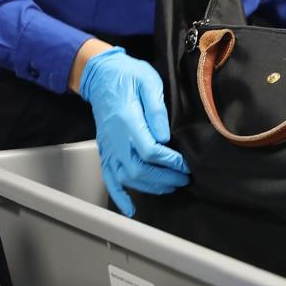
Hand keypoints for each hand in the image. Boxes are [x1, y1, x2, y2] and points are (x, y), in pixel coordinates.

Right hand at [79, 46, 189, 215]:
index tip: (184, 164)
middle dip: (165, 178)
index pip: (149, 150)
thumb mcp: (148, 81)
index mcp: (127, 120)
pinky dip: (119, 196)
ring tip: (171, 185)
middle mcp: (115, 138)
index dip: (169, 161)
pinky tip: (130, 209)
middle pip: (139, 169)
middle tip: (184, 177)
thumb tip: (165, 136)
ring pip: (127, 178)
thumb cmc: (127, 75)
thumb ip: (156, 109)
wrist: (101, 75)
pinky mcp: (106, 151)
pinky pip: (108, 178)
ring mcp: (109, 147)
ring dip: (151, 186)